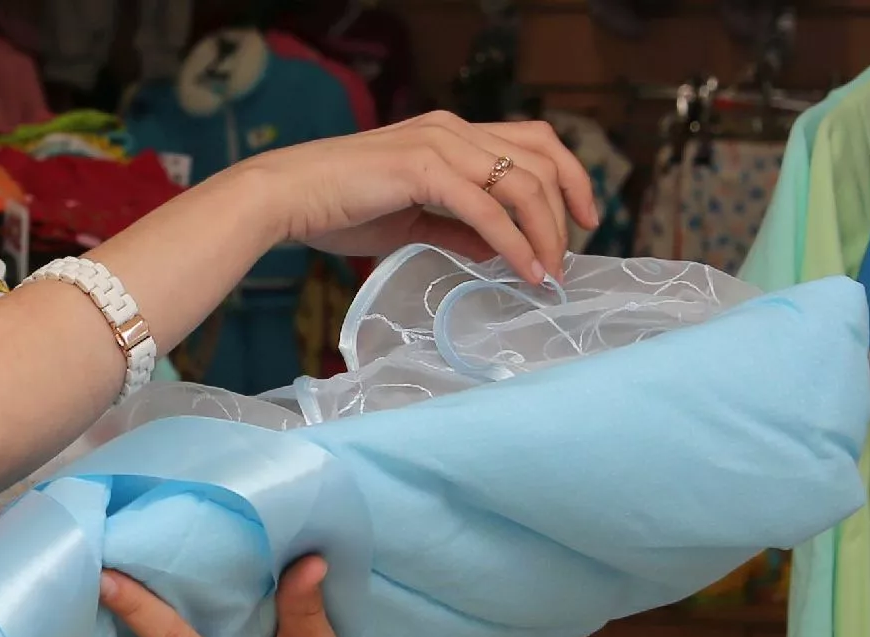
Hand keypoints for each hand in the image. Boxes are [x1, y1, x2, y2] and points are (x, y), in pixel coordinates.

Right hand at [235, 112, 599, 283]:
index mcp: (451, 133)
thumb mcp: (409, 220)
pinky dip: (513, 242)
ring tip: (547, 272)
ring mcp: (440, 144)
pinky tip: (523, 270)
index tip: (583, 220)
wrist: (285, 196)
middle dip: (569, 206)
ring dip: (545, 232)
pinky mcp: (423, 169)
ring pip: (522, 182)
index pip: (533, 140)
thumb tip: (496, 248)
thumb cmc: (336, 208)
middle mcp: (453, 129)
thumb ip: (456, 229)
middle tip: (570, 256)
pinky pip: (487, 208)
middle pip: (542, 155)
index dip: (569, 176)